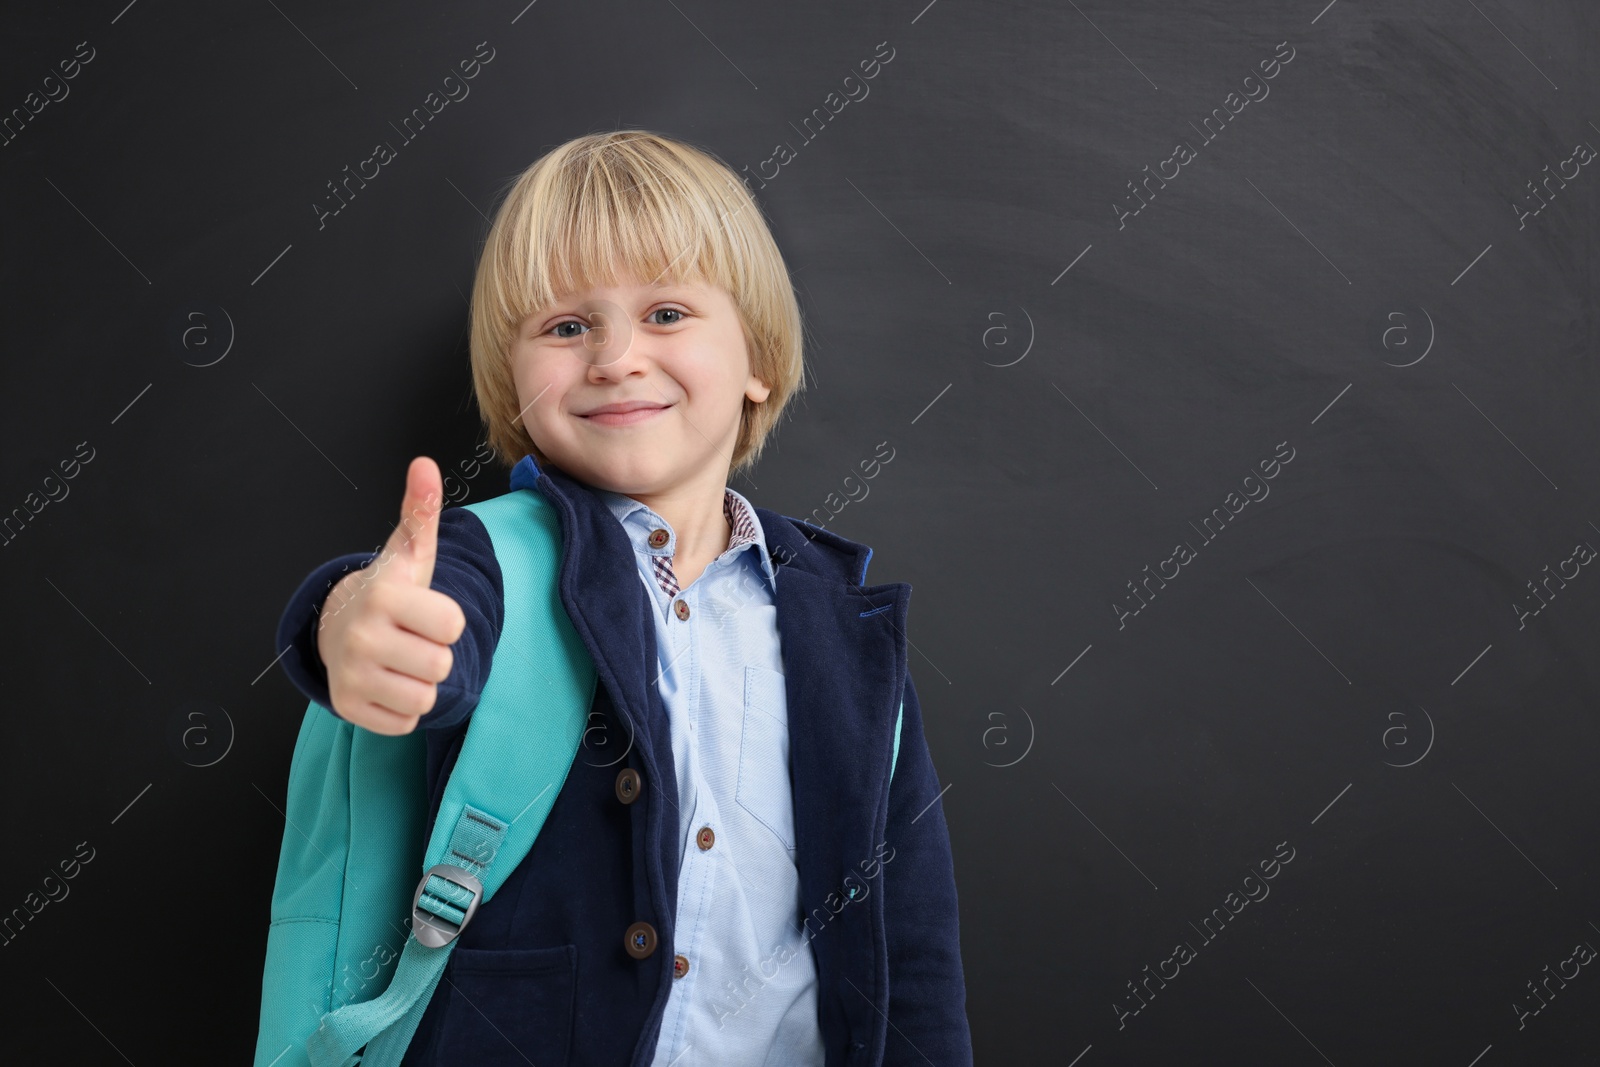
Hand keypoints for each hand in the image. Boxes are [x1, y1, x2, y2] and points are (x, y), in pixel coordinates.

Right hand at [315, 456, 467, 733]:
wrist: (338, 627)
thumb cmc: (390, 591)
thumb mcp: (410, 553)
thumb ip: (421, 511)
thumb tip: (425, 465)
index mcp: (383, 596)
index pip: (454, 625)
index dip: (448, 620)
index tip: (425, 611)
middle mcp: (362, 636)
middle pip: (441, 665)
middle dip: (435, 654)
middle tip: (412, 638)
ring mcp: (351, 674)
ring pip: (425, 698)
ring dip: (421, 683)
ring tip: (401, 660)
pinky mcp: (347, 707)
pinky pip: (405, 722)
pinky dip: (402, 707)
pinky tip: (387, 681)